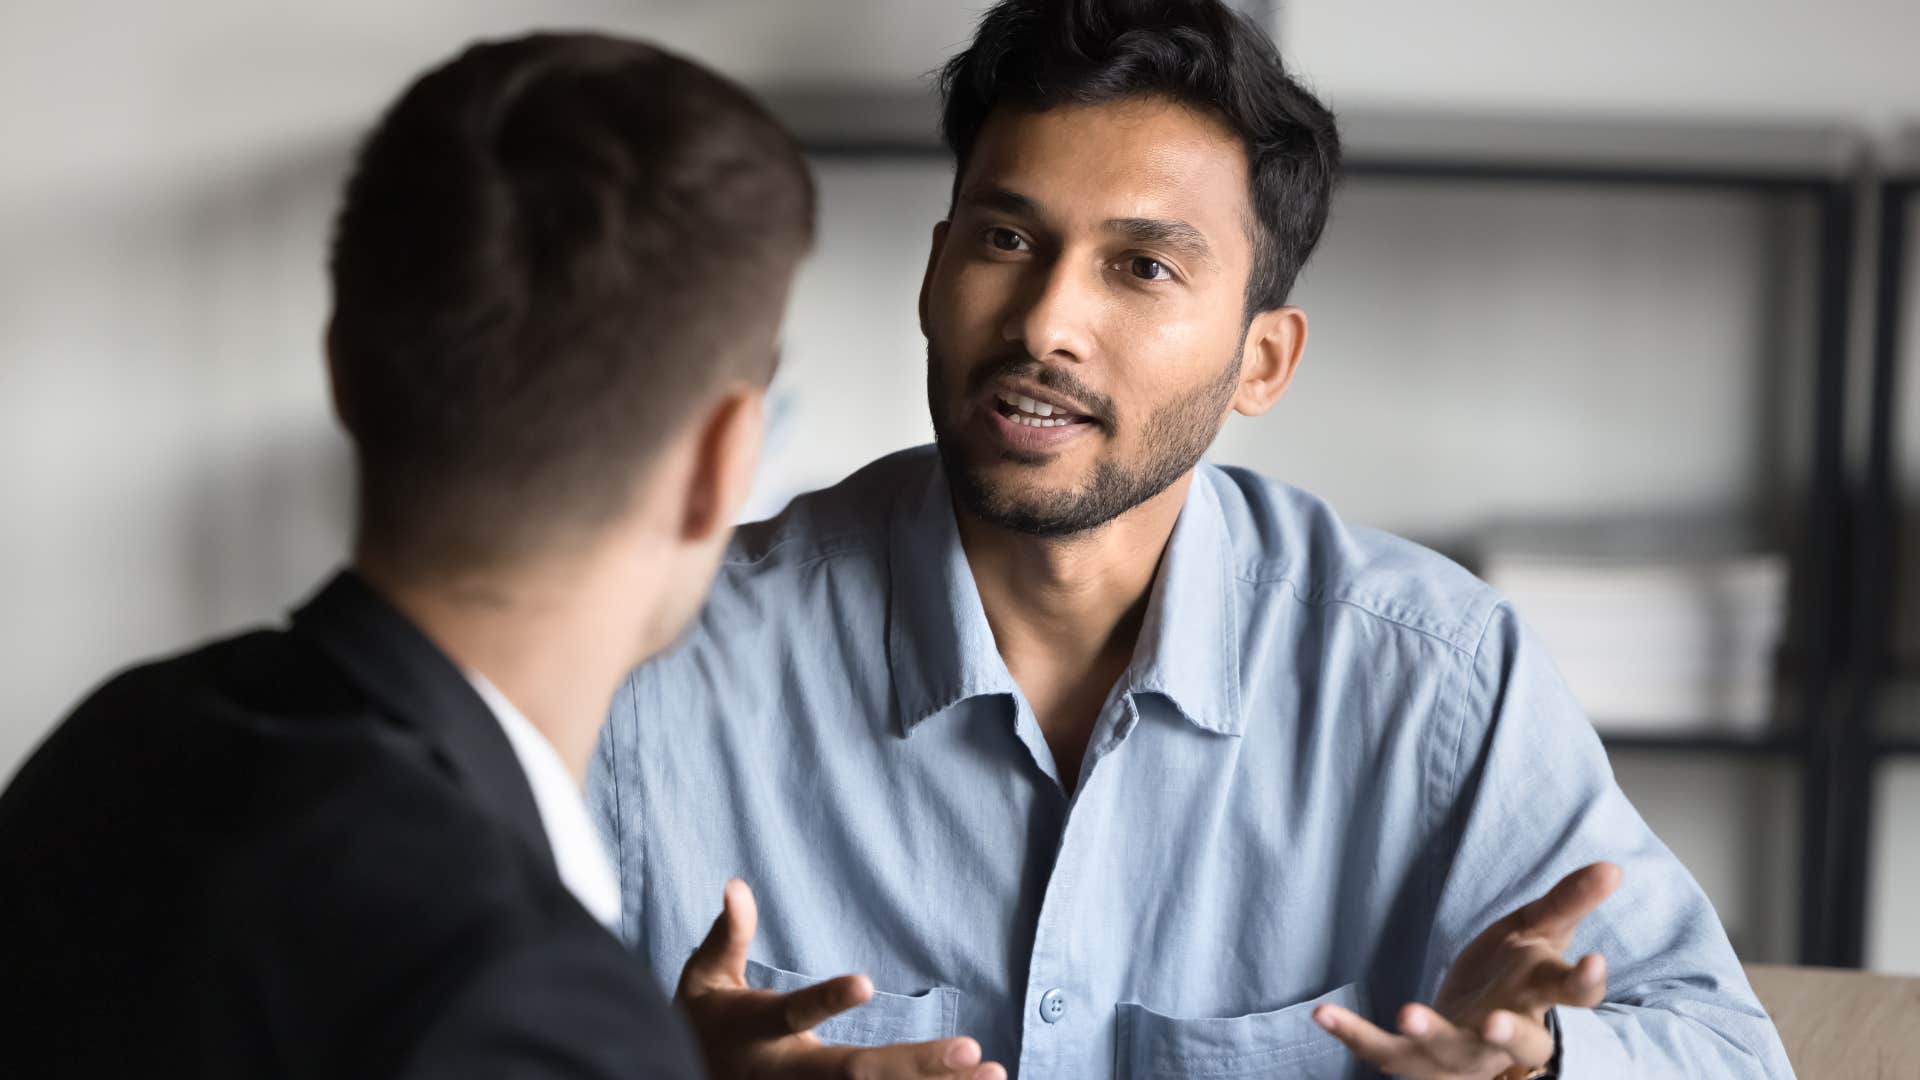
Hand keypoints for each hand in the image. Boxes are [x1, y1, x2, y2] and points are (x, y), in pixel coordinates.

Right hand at [676, 879, 1005, 1079]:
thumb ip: (726, 935)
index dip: (825, 1001)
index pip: (790, 1014)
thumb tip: (737, 884)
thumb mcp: (702, 979)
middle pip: (855, 1075)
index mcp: (755, 1032)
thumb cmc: (703, 1024)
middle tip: (971, 1051)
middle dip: (915, 1065)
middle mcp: (786, 1074)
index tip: (865, 982)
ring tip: (993, 1072)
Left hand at [1313, 861, 1621, 1079]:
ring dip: (1429, 1036)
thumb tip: (1613, 866)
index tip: (1594, 961)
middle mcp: (1504, 1037)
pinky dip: (1354, 1035)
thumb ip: (1569, 901)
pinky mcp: (1416, 1059)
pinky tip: (1322, 1013)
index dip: (1583, 984)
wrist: (1477, 1028)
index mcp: (1540, 1000)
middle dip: (1506, 1038)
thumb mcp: (1538, 932)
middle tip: (1492, 1024)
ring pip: (1449, 1055)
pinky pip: (1384, 1052)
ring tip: (1407, 1012)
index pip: (1571, 998)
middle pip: (1517, 1046)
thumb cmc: (1514, 975)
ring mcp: (1460, 1055)